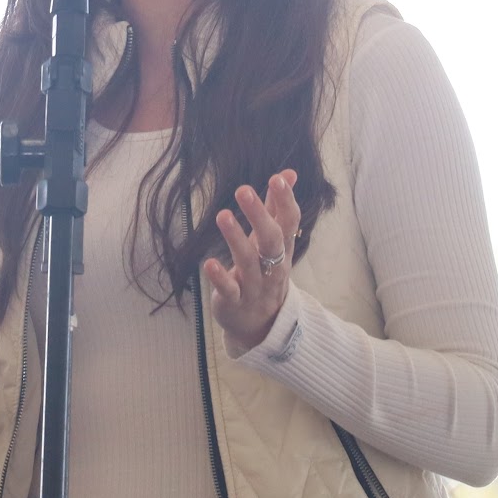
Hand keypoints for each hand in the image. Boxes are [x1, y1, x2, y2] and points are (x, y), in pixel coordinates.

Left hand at [201, 170, 300, 357]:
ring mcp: (254, 285)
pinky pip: (229, 290)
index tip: (278, 179)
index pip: (289, 222)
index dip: (285, 201)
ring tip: (222, 215)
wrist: (262, 324)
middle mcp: (272, 266)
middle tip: (243, 190)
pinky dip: (220, 277)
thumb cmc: (266, 271)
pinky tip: (209, 263)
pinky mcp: (235, 301)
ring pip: (248, 262)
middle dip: (259, 215)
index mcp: (283, 248)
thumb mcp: (274, 241)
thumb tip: (289, 173)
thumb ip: (278, 207)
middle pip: (271, 239)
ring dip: (235, 238)